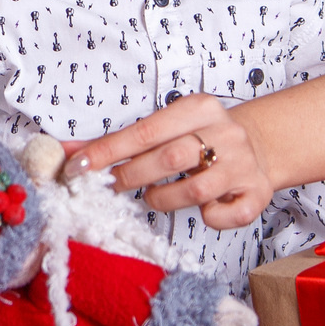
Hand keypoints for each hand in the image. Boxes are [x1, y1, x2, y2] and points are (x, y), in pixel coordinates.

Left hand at [61, 95, 271, 228]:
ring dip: (162, 199)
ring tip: (153, 196)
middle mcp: (225, 133)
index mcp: (199, 108)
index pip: (144, 131)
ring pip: (194, 190)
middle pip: (168, 158)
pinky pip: (223, 216)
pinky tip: (202, 208)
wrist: (258, 146)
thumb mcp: (165, 127)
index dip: (107, 152)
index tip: (78, 168)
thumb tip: (65, 152)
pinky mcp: (257, 194)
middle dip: (130, 176)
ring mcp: (243, 165)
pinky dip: (207, 217)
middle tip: (111, 186)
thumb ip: (119, 140)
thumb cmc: (199, 138)